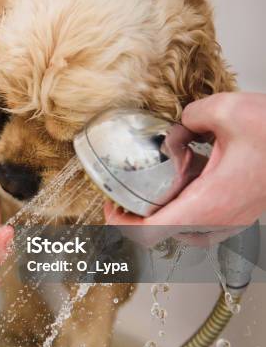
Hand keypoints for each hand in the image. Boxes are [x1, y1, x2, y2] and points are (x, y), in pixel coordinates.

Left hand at [105, 93, 265, 243]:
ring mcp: (228, 222)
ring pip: (179, 230)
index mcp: (207, 204)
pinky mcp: (235, 214)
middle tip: (124, 192)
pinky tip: (187, 175)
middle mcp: (216, 221)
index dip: (119, 225)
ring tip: (151, 184)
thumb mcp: (228, 111)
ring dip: (160, 210)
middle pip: (159, 235)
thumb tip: (181, 123)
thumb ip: (191, 116)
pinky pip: (198, 220)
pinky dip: (182, 204)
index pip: (148, 235)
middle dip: (136, 215)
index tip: (110, 206)